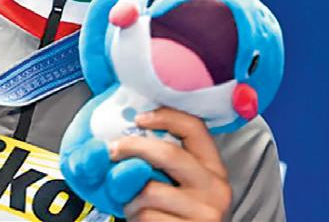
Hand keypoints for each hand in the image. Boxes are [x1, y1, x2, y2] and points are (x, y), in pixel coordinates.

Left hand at [110, 108, 231, 221]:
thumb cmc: (179, 215)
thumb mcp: (186, 185)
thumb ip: (169, 163)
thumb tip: (132, 134)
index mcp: (214, 169)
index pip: (195, 128)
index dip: (166, 117)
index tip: (139, 118)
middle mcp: (215, 189)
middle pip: (168, 153)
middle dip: (133, 147)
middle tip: (113, 150)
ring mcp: (205, 213)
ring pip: (150, 190)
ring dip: (130, 197)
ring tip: (133, 204)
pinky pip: (146, 215)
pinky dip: (135, 217)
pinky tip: (141, 220)